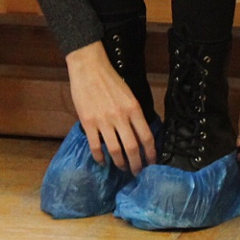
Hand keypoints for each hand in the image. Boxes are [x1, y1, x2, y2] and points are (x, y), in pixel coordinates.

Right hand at [66, 41, 157, 172]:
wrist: (88, 67)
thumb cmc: (110, 79)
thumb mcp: (129, 95)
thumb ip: (134, 114)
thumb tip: (140, 135)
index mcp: (133, 109)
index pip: (147, 137)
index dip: (151, 154)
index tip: (152, 163)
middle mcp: (120, 117)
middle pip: (133, 148)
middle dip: (137, 164)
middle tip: (137, 172)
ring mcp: (103, 121)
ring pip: (115, 150)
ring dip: (121, 163)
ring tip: (122, 168)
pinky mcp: (88, 122)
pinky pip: (95, 146)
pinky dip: (100, 157)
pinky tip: (102, 161)